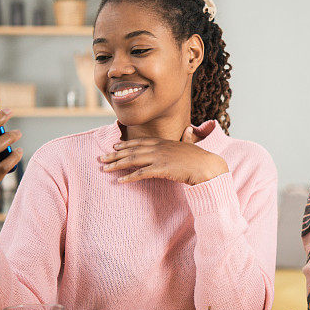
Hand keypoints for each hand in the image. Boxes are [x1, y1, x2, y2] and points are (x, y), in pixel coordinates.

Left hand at [99, 127, 228, 184]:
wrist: (208, 167)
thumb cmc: (201, 158)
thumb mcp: (192, 146)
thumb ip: (188, 137)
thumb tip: (189, 129)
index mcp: (164, 142)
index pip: (140, 142)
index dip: (126, 144)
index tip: (114, 146)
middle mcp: (159, 147)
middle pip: (132, 150)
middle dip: (115, 154)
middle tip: (101, 158)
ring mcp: (159, 157)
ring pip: (133, 160)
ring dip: (117, 164)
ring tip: (105, 169)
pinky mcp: (161, 169)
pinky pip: (141, 173)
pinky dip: (129, 177)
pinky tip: (120, 181)